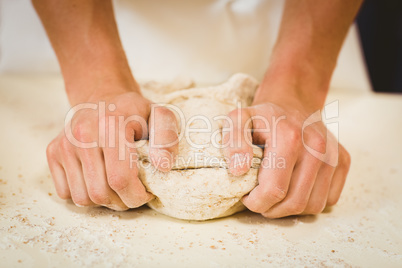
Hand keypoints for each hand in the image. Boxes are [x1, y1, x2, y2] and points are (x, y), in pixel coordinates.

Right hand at [46, 88, 178, 210]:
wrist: (103, 98)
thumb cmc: (134, 112)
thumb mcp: (159, 115)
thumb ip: (167, 138)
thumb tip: (163, 166)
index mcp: (111, 125)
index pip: (120, 180)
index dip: (136, 196)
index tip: (146, 193)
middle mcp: (82, 134)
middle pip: (100, 194)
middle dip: (122, 202)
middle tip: (133, 192)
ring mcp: (64, 144)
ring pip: (82, 198)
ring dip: (103, 201)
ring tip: (117, 187)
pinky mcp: (53, 152)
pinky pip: (66, 193)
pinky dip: (84, 194)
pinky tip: (99, 180)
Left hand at [224, 96, 350, 217]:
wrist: (292, 102)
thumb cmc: (263, 116)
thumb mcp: (239, 120)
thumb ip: (233, 141)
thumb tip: (239, 170)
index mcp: (289, 138)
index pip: (274, 191)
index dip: (256, 201)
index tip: (247, 195)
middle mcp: (317, 148)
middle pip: (294, 203)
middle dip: (271, 208)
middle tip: (259, 198)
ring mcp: (333, 155)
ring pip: (313, 207)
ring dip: (290, 208)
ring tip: (276, 192)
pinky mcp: (343, 161)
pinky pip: (328, 200)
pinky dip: (309, 201)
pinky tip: (294, 187)